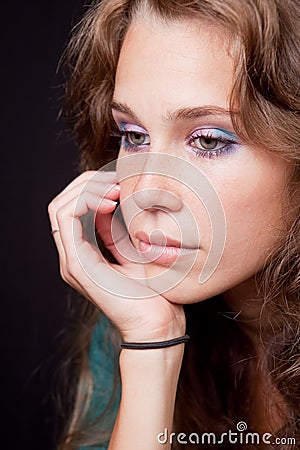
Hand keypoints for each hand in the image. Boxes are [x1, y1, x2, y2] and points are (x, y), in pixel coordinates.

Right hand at [48, 170, 185, 342]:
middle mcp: (73, 256)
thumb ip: (115, 232)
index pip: (71, 207)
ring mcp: (72, 260)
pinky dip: (86, 201)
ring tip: (115, 188)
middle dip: (88, 182)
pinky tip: (112, 201)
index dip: (91, 186)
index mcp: (83, 253)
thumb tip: (108, 203)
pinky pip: (66, 218)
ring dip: (86, 188)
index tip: (120, 181)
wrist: (158, 325)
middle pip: (62, 202)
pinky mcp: (77, 264)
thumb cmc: (153, 291)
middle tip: (117, 178)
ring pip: (60, 206)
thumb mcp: (133, 251)